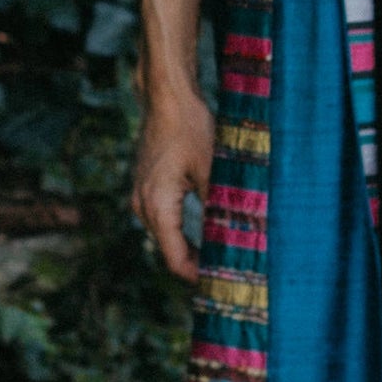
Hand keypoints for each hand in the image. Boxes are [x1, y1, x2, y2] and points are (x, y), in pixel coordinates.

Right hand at [132, 84, 215, 284]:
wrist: (167, 97)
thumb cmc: (190, 128)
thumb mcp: (213, 169)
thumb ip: (221, 206)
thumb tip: (241, 236)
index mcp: (157, 206)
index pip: (175, 259)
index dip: (198, 276)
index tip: (222, 283)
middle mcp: (143, 206)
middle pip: (169, 251)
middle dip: (197, 265)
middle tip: (229, 274)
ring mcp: (141, 196)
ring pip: (167, 236)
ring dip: (190, 249)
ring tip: (221, 257)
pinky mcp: (147, 187)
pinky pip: (164, 220)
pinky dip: (182, 232)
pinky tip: (205, 234)